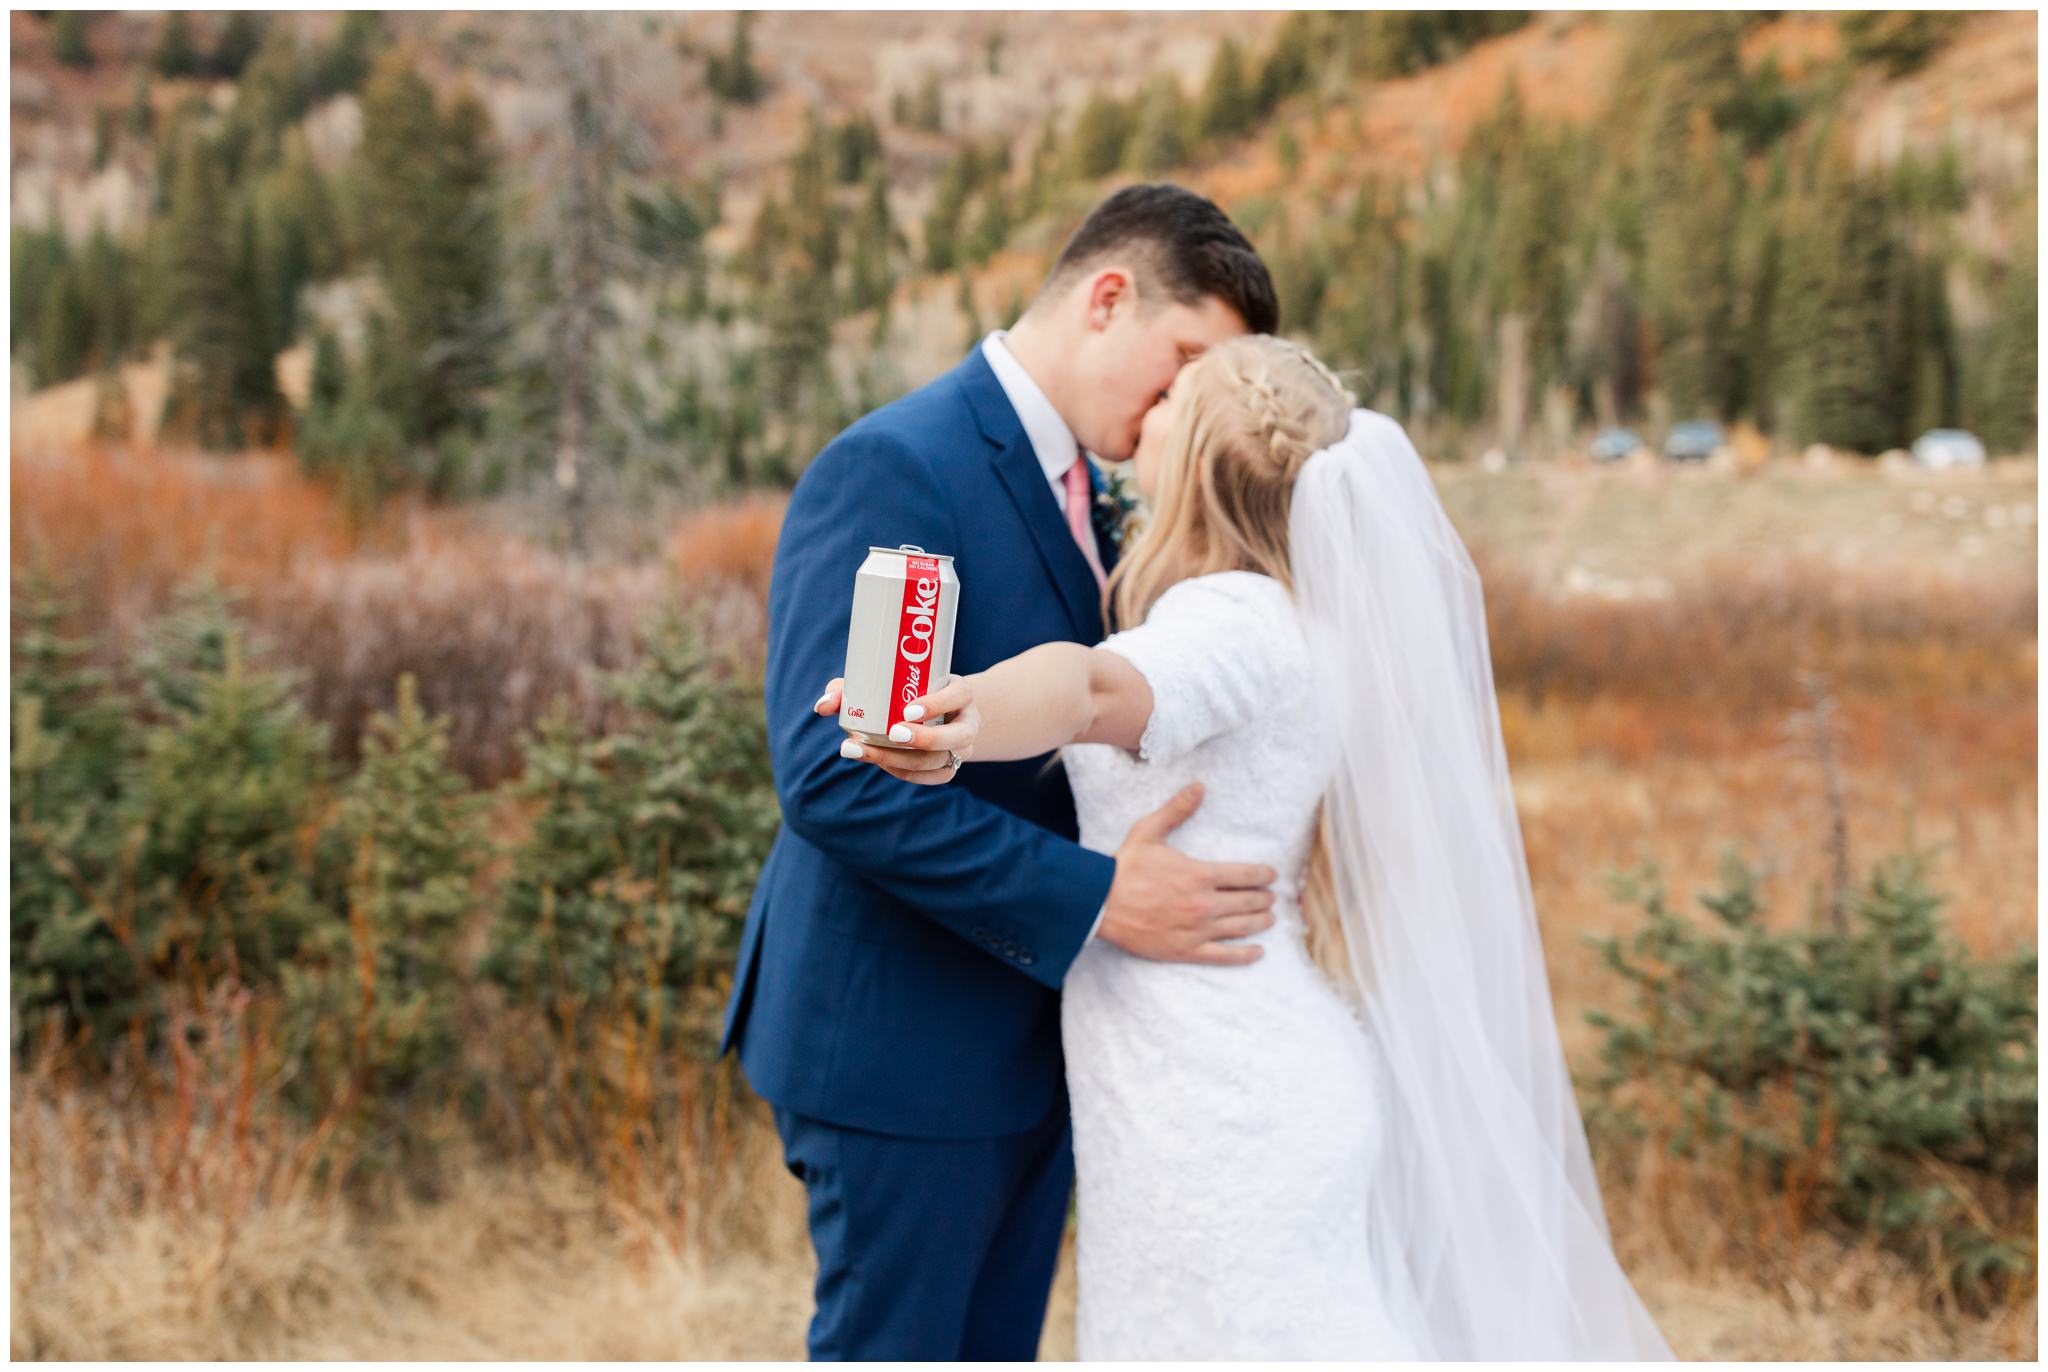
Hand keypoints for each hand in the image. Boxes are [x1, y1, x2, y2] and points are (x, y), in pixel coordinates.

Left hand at [814, 675, 980, 786]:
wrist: (941, 711)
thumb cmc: (907, 690)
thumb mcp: (887, 681)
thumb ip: (850, 688)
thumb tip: (822, 707)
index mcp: (961, 692)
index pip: (958, 695)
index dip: (936, 704)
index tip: (907, 709)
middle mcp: (968, 721)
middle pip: (957, 737)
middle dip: (924, 739)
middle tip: (892, 734)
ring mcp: (962, 748)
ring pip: (940, 762)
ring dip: (902, 760)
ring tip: (864, 751)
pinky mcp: (950, 767)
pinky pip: (932, 778)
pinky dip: (904, 772)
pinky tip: (878, 762)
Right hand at [1098, 781, 1276, 965]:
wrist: (1099, 902)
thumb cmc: (1125, 867)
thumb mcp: (1149, 831)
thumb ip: (1177, 810)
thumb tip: (1199, 787)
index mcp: (1199, 874)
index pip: (1245, 875)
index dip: (1263, 875)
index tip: (1272, 875)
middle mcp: (1204, 904)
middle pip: (1248, 902)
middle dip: (1264, 898)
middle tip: (1272, 897)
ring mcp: (1197, 930)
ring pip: (1241, 928)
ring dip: (1261, 922)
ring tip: (1270, 918)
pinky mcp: (1186, 950)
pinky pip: (1224, 956)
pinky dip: (1245, 955)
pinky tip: (1258, 952)